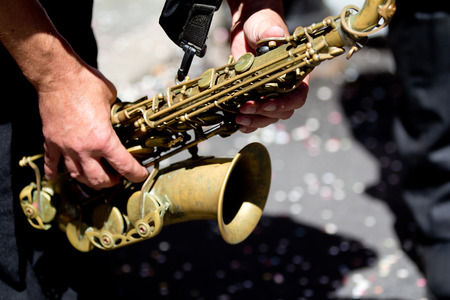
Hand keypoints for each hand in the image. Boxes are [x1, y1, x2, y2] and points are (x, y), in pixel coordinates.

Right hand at [38, 63, 148, 188]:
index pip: (124, 166)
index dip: (136, 174)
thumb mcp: (112, 99)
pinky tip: (56, 177)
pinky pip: (51, 162)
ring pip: (77, 175)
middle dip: (111, 181)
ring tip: (96, 175)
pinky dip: (54, 172)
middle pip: (99, 179)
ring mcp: (66, 147)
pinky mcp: (51, 141)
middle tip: (117, 176)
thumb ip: (116, 114)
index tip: (140, 175)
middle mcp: (85, 148)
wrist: (57, 75)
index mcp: (104, 139)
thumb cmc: (86, 83)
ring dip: (88, 180)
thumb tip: (119, 116)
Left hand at [227, 0, 308, 132]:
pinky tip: (238, 124)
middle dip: (264, 114)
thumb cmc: (262, 25)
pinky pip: (255, 117)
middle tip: (245, 108)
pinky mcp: (254, 97)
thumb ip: (269, 31)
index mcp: (295, 73)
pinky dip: (247, 124)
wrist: (247, 29)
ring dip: (254, 121)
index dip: (284, 103)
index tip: (267, 103)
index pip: (298, 96)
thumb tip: (274, 33)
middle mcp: (285, 87)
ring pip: (268, 117)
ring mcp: (269, 94)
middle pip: (282, 112)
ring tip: (238, 118)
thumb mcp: (265, 25)